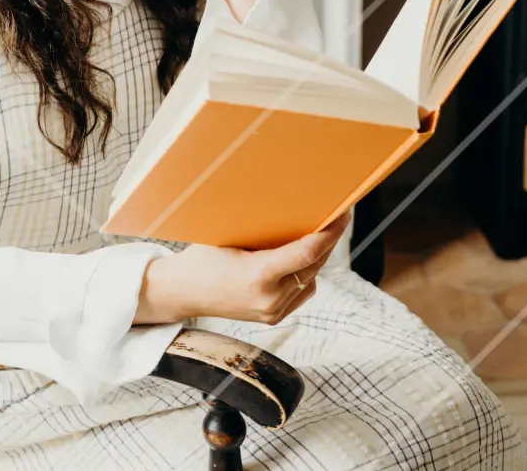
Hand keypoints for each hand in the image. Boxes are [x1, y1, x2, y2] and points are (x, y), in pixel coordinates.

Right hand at [133, 212, 350, 326]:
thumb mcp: (229, 236)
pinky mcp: (274, 317)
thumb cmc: (202, 256)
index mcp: (258, 274)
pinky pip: (303, 291)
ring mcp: (273, 311)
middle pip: (314, 264)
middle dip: (328, 240)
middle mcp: (270, 298)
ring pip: (311, 278)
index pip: (308, 252)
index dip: (330, 232)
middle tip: (338, 215)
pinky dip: (307, 273)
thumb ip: (263, 231)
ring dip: (318, 257)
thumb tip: (294, 208)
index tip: (343, 213)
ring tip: (320, 232)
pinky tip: (302, 257)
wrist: (183, 292)